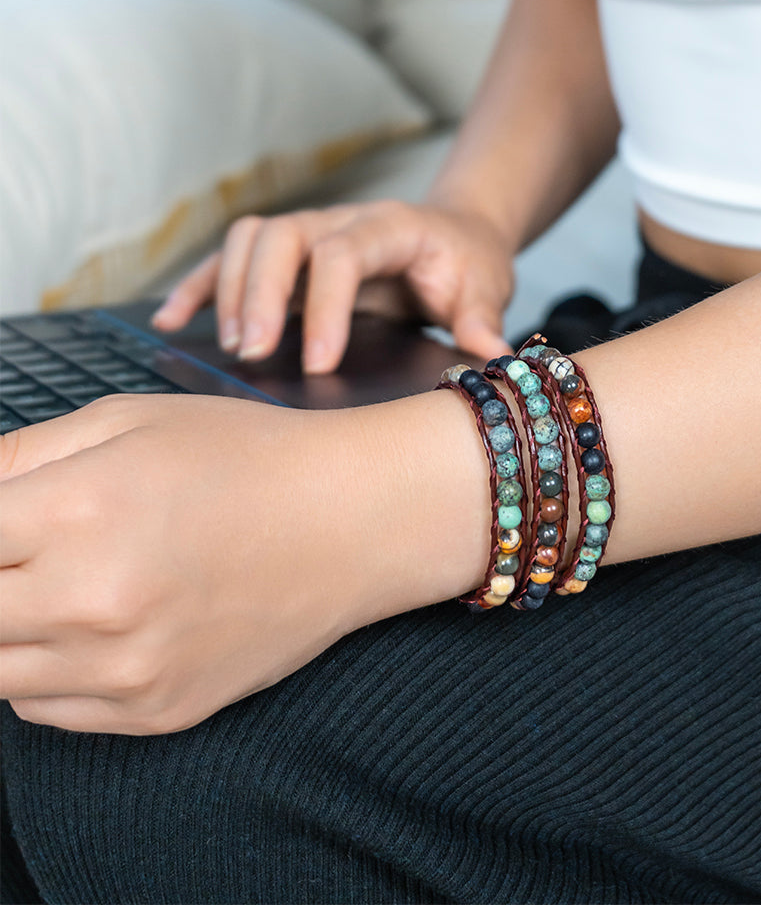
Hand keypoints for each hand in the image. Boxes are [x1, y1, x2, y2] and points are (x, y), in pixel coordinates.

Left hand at [0, 392, 488, 733]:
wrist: (353, 521)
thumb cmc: (250, 459)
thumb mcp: (127, 420)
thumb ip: (15, 456)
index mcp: (77, 511)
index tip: (1, 533)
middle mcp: (92, 603)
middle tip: (28, 554)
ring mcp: (125, 669)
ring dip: (8, 627)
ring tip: (64, 581)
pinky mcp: (157, 712)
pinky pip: (44, 710)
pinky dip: (46, 670)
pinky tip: (96, 623)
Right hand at [151, 200, 515, 372]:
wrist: (455, 233)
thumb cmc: (468, 261)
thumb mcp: (487, 286)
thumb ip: (481, 317)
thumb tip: (492, 355)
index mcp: (390, 226)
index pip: (343, 254)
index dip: (325, 306)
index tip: (317, 363)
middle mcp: (341, 220)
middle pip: (281, 237)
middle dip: (259, 293)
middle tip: (252, 352)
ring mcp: (309, 232)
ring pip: (249, 240)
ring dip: (228, 289)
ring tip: (231, 346)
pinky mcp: (288, 254)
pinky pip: (233, 259)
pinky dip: (201, 286)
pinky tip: (173, 320)